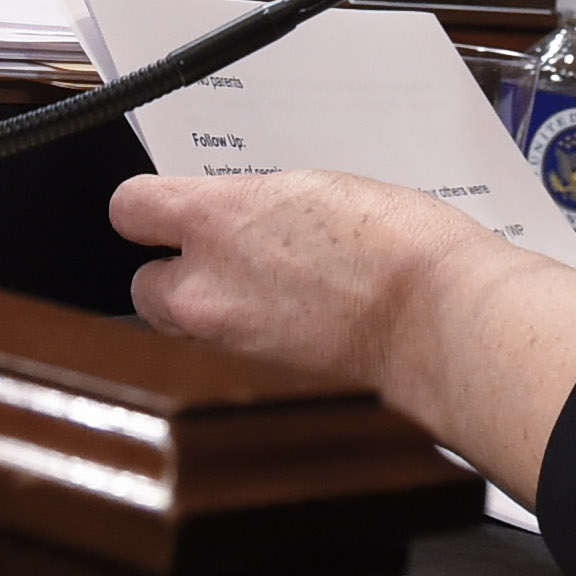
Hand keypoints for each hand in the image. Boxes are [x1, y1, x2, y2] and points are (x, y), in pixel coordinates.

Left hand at [114, 168, 575, 500]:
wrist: (444, 320)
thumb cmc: (402, 250)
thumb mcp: (316, 190)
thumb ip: (255, 207)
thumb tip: (239, 219)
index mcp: (216, 219)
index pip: (130, 207)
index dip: (148, 210)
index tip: (162, 212)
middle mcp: (205, 287)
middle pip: (145, 285)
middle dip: (177, 277)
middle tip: (225, 264)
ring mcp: (227, 344)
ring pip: (182, 332)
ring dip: (209, 318)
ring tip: (268, 299)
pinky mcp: (256, 385)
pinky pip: (229, 361)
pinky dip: (250, 350)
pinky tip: (293, 329)